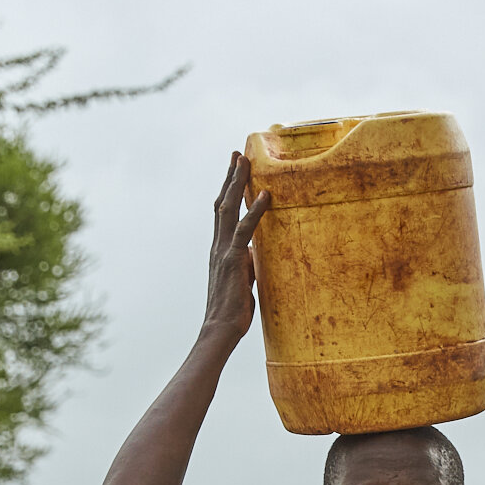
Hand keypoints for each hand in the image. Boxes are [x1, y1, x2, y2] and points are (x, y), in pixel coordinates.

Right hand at [201, 153, 272, 342]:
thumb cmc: (233, 312)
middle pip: (222, 204)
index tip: (233, 170)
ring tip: (245, 161)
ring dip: (237, 183)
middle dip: (230, 177)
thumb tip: (258, 256)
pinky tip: (266, 194)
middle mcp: (218, 246)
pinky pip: (246, 230)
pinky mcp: (234, 261)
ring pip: (229, 209)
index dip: (227, 191)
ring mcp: (224, 252)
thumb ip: (249, 265)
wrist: (220, 330)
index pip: (222, 214)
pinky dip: (256, 211)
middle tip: (237, 154)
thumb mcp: (243, 283)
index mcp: (219, 250)